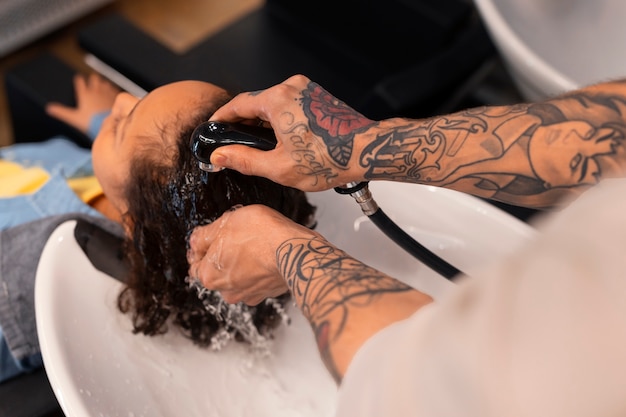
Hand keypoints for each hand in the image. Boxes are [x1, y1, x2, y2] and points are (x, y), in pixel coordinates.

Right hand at [46, 73, 120, 133]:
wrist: (109, 125)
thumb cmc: (91, 122)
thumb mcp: (74, 118)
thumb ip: (61, 112)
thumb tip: (49, 108)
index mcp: (85, 94)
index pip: (80, 82)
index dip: (79, 80)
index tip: (79, 80)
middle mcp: (96, 91)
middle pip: (94, 78)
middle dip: (92, 79)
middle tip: (91, 82)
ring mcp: (107, 93)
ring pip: (104, 82)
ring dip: (102, 83)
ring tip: (101, 86)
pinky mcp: (117, 97)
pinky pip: (114, 89)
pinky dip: (112, 90)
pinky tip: (112, 93)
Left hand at [187, 204, 318, 304]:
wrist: (294, 250)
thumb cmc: (260, 234)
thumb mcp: (225, 223)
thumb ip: (204, 235)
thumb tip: (195, 240)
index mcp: (209, 276)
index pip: (195, 265)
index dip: (203, 249)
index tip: (214, 238)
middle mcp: (226, 292)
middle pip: (217, 273)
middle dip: (224, 257)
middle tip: (237, 238)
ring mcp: (249, 295)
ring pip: (238, 279)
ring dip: (242, 266)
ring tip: (255, 246)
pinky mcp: (268, 294)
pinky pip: (257, 282)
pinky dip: (259, 272)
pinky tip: (266, 256)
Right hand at [209, 74, 374, 191]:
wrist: (367, 152)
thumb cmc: (330, 159)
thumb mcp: (279, 167)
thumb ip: (244, 160)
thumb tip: (221, 156)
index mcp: (278, 99)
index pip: (238, 105)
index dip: (222, 118)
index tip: (213, 128)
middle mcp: (292, 88)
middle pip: (256, 103)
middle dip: (242, 122)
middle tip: (231, 142)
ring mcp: (307, 90)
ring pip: (273, 104)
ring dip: (261, 122)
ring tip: (255, 145)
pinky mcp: (318, 97)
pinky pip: (289, 105)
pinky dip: (278, 119)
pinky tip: (278, 139)